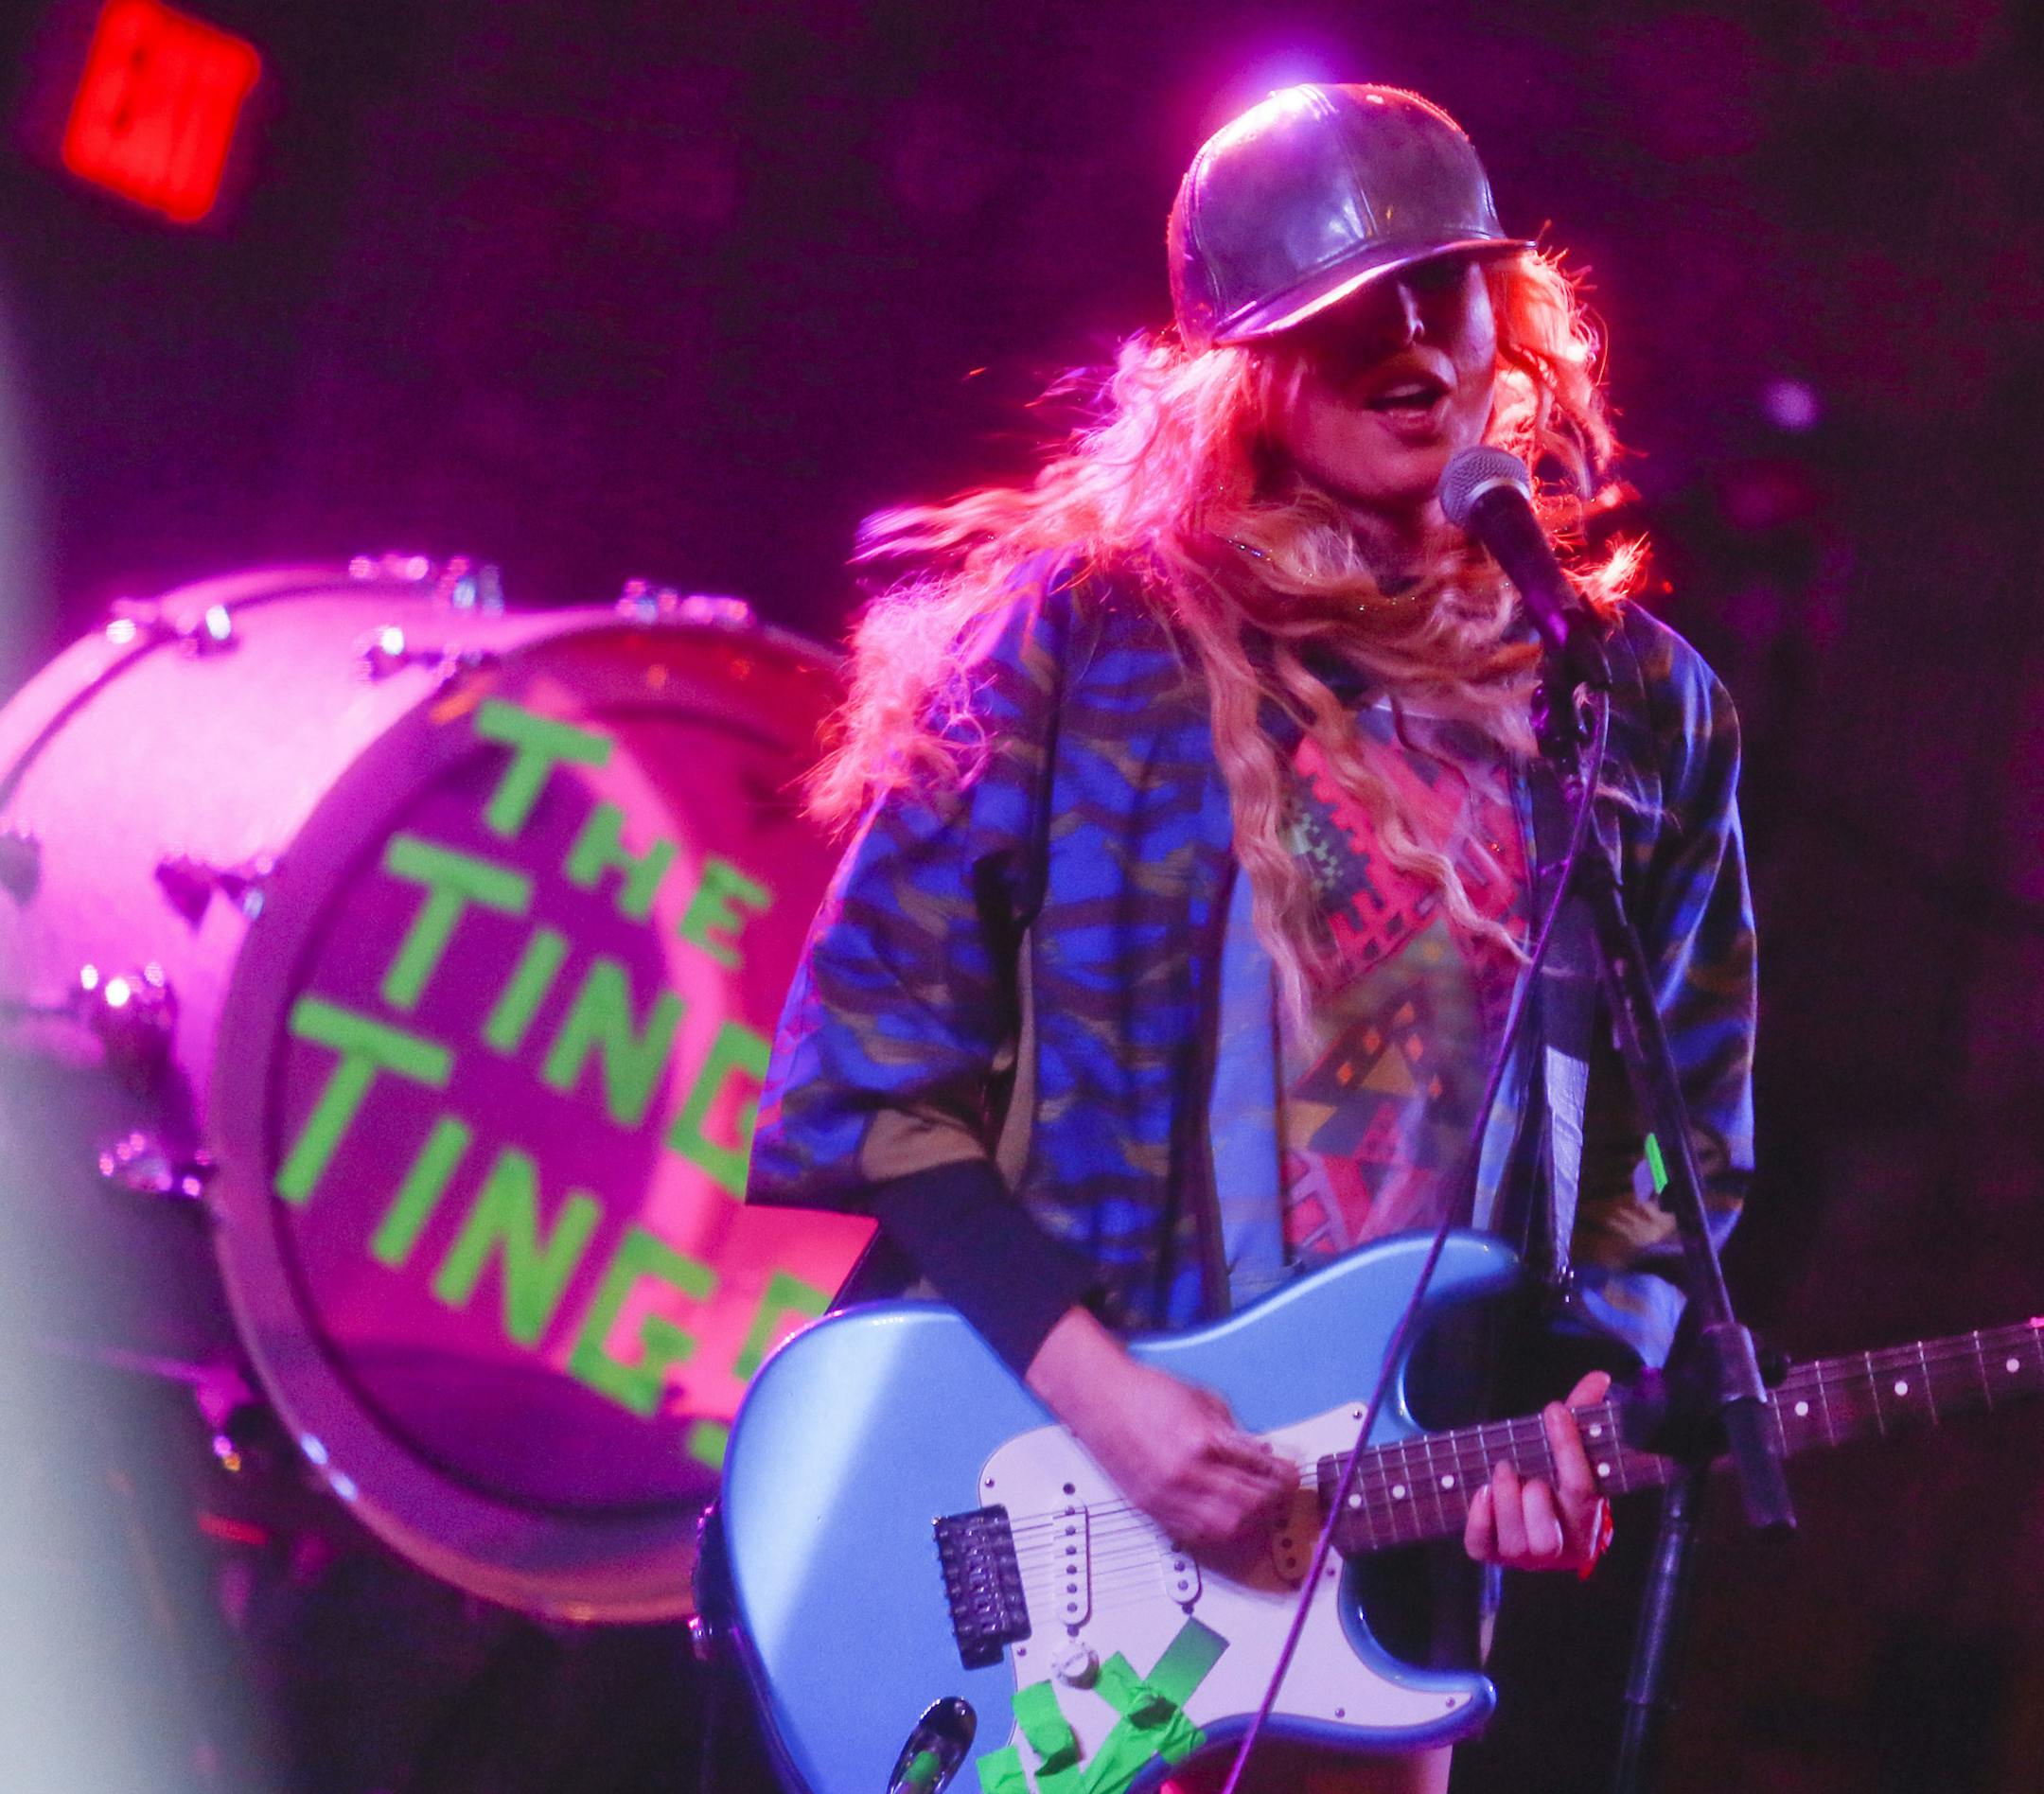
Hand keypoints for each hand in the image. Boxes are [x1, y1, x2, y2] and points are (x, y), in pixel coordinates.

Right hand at [1025, 1307, 1294, 1549]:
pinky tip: (1230, 1518)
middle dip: (1273, 1498)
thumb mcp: (1202, 1398)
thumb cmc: (1145, 1391)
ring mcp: (1167, 1496)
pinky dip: (1221, 1530)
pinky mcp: (1153, 1508)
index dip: (1283, 1473)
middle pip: (1249, 1504)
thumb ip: (1235, 1430)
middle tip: (1282, 1489)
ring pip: (1226, 1528)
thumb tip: (1261, 1453)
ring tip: (1260, 1506)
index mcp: (1201, 1440)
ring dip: (1252, 1519)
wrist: (1098, 1397)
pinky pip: (1197, 1533)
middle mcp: (1186, 1474)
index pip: (1259, 1469)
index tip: (1291, 1470)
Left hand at [1463, 1370, 1612, 1571]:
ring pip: (1516, 1543)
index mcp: (1587, 1520)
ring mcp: (1525, 1558)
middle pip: (1547, 1537)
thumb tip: (1599, 1378)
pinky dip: (1477, 1519)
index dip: (1568, 1446)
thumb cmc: (1554, 1476)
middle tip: (1514, 1466)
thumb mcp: (1570, 1449)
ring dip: (1503, 1502)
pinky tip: (1480, 1491)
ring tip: (1501, 1471)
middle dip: (1529, 1498)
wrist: (1533, 1518)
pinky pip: (1481, 1546)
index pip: (1582, 1488)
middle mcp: (1560, 1549)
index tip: (1553, 1409)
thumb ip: (1583, 1415)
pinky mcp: (1493, 1554)